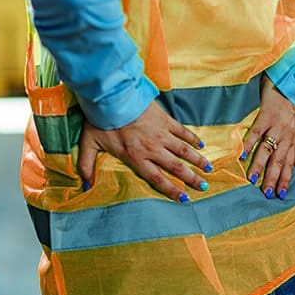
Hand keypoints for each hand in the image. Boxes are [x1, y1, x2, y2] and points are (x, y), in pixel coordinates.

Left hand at [77, 101, 212, 201]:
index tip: (184, 198)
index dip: (171, 190)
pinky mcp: (165, 119)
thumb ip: (87, 166)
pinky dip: (192, 139)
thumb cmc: (100, 120)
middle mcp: (152, 148)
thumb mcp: (89, 144)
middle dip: (191, 178)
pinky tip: (200, 145)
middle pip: (176, 167)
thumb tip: (85, 186)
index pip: (157, 178)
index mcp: (136, 157)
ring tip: (209, 169)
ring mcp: (161, 133)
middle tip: (204, 187)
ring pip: (183, 151)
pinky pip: (182, 131)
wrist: (113, 96)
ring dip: (197, 160)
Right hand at [242, 76, 294, 199]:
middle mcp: (284, 136)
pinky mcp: (265, 117)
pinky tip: (242, 155)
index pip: (288, 165)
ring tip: (253, 179)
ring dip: (260, 165)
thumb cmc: (287, 109)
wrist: (285, 85)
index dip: (285, 180)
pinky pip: (256, 133)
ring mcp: (275, 127)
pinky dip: (249, 144)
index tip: (281, 195)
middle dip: (273, 179)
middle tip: (267, 194)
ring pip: (267, 150)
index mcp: (290, 140)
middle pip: (278, 161)